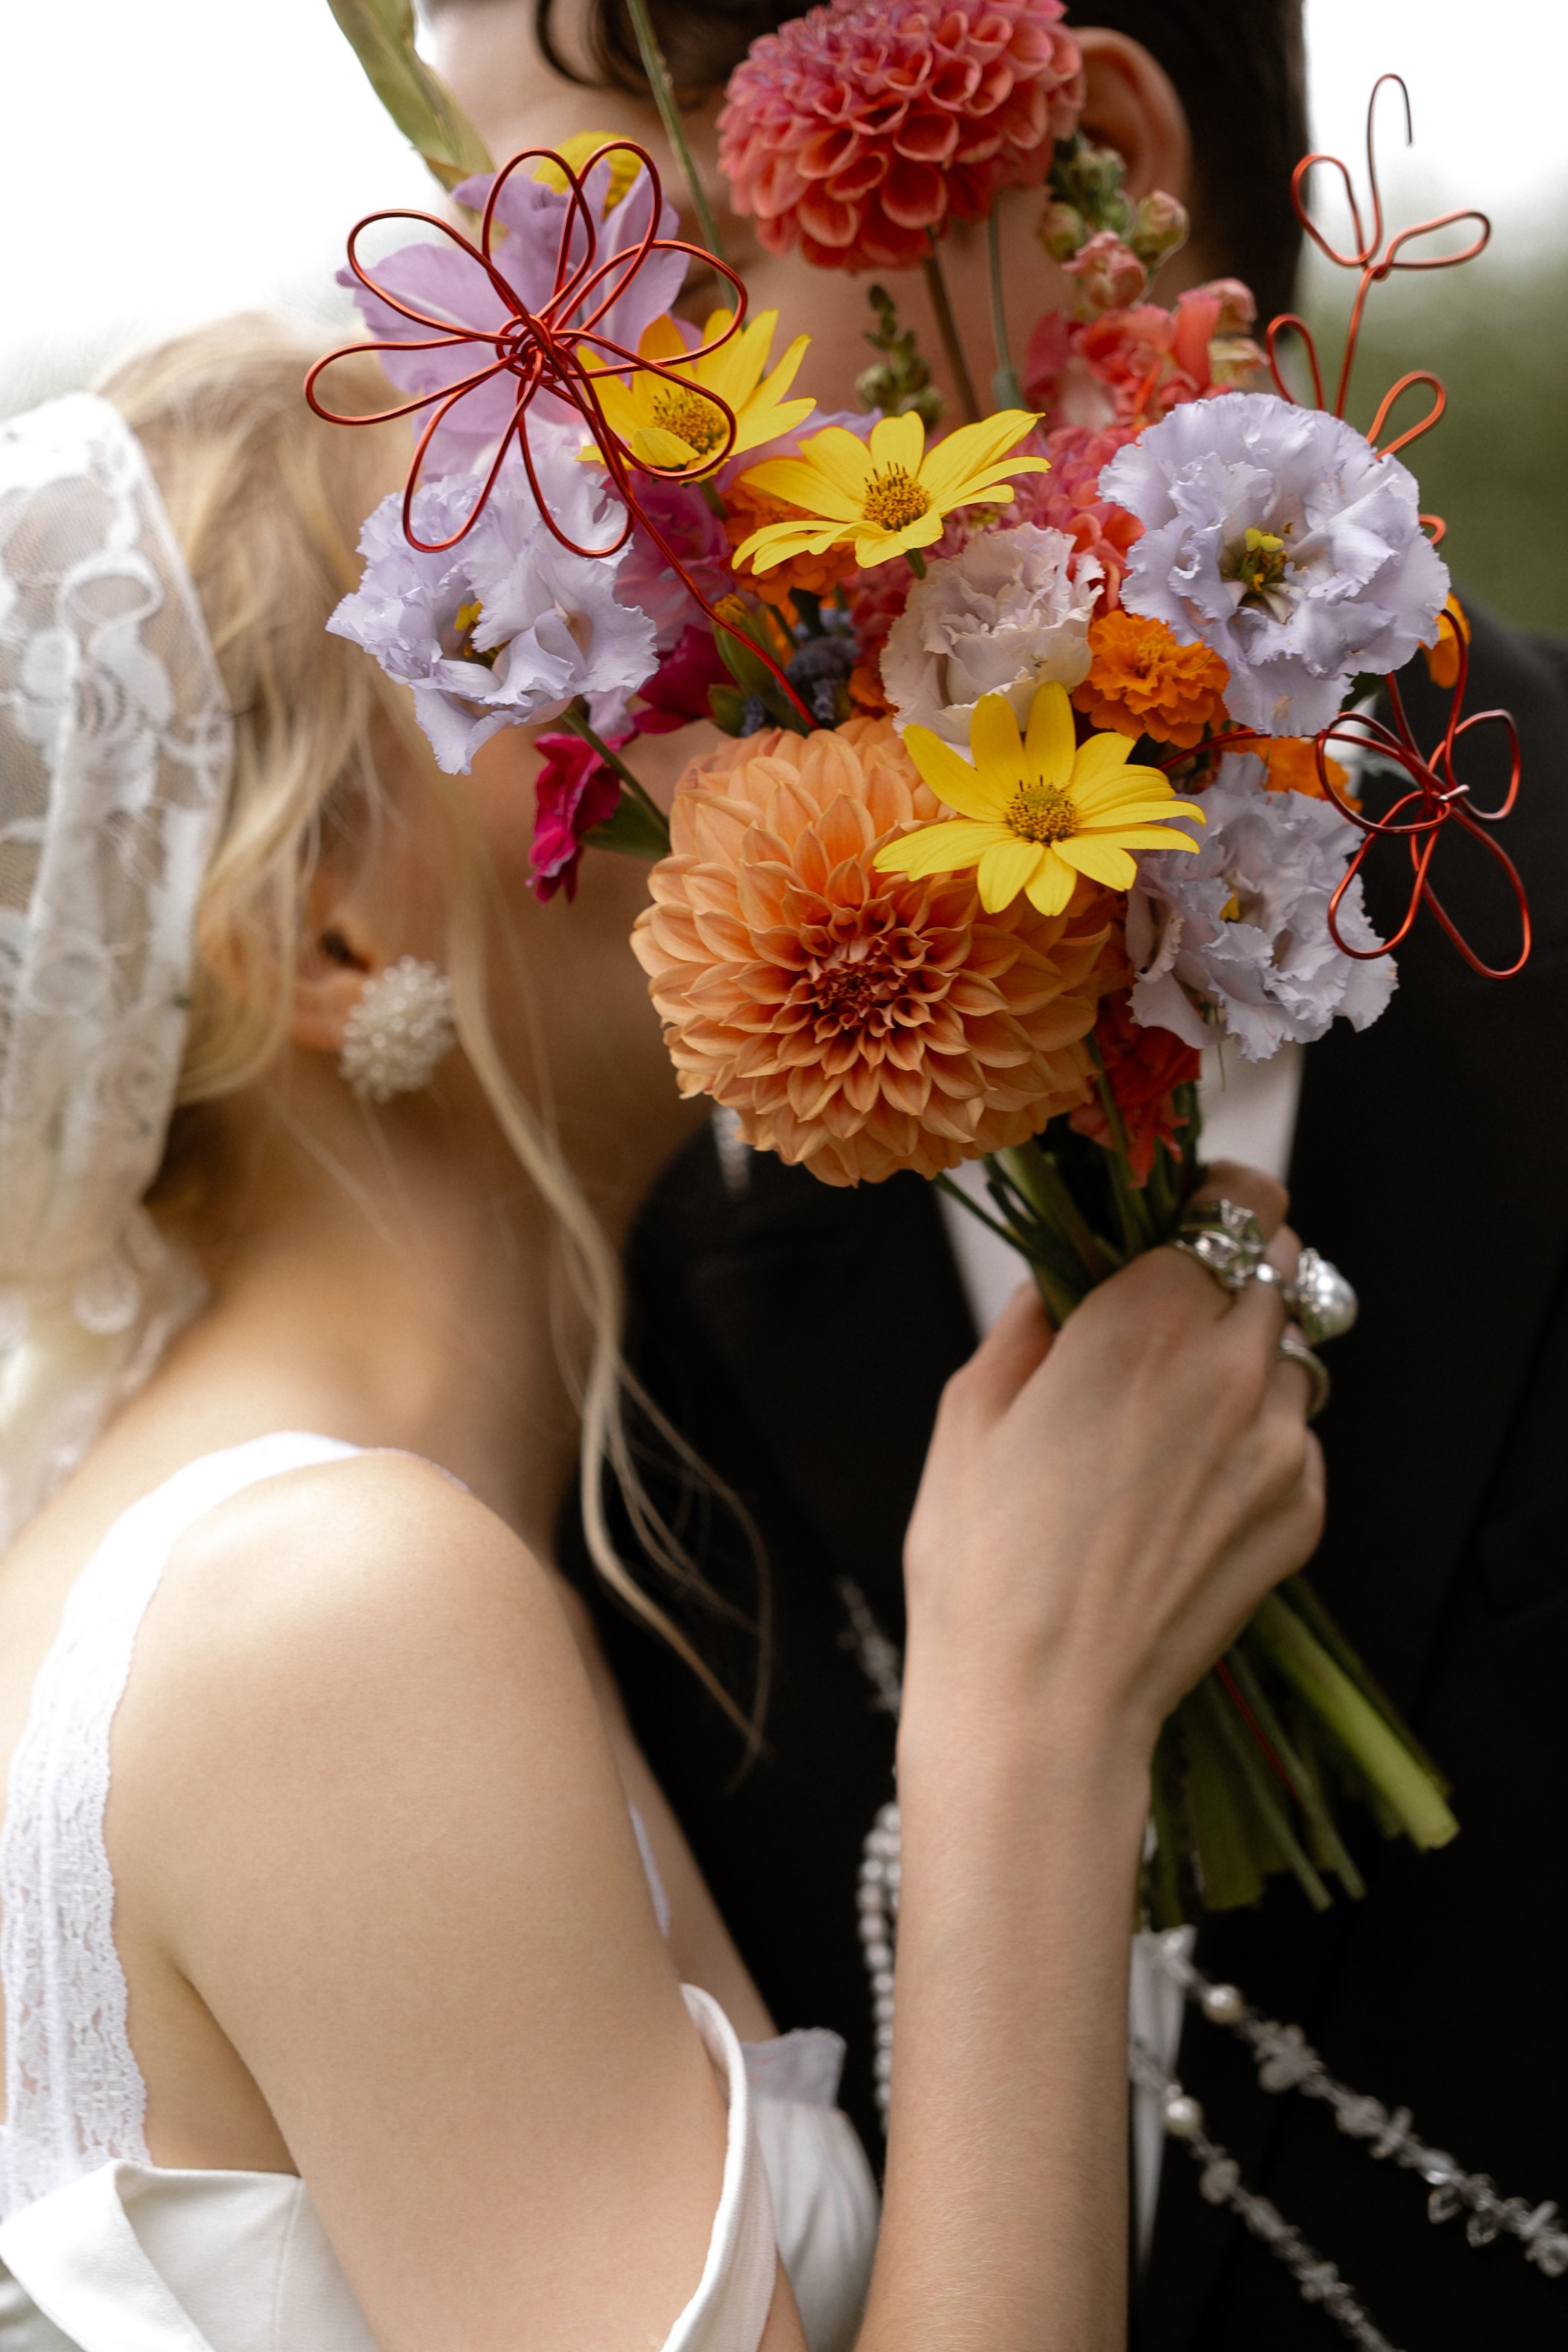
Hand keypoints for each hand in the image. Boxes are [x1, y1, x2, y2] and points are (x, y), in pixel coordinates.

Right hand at [901, 1161, 1323, 1769]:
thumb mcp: (972, 1406)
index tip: (1188, 1214)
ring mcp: (1280, 1442)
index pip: (1234, 1201)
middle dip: (1231, 1273)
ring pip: (1293, 1353)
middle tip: (1173, 1317)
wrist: (1042, 1699)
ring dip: (1248, 1360)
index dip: (1213, 1200)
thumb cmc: (985, 1556)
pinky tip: (1188, 1489)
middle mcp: (1231, 1364)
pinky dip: (1258, 1442)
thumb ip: (1032, 1317)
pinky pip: (1298, 1440)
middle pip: (1279, 1265)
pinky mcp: (1302, 1510)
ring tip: (1175, 1418)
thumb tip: (1060, 1279)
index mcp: (1145, 1314)